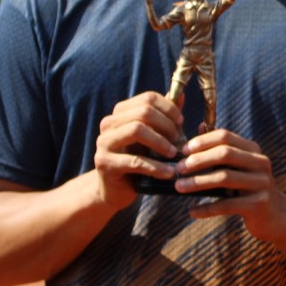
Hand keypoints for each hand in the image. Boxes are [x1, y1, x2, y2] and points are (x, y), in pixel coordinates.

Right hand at [92, 92, 184, 206]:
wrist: (116, 189)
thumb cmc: (137, 159)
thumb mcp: (153, 137)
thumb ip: (164, 117)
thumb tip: (181, 95)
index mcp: (120, 113)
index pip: (148, 98)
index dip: (169, 108)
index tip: (181, 122)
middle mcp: (109, 123)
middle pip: (143, 112)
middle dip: (166, 125)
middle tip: (179, 139)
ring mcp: (104, 142)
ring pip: (136, 130)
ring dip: (161, 142)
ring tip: (174, 154)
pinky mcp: (104, 163)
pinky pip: (135, 161)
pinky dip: (157, 167)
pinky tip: (169, 173)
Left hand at [175, 129, 285, 240]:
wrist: (276, 216)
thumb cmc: (250, 188)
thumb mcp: (241, 165)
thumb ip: (223, 148)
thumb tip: (200, 125)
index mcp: (253, 150)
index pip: (225, 136)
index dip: (202, 141)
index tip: (183, 151)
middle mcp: (260, 163)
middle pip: (225, 154)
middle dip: (198, 160)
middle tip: (178, 169)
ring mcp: (261, 183)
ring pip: (224, 178)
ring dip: (197, 182)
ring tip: (179, 187)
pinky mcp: (258, 204)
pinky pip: (227, 205)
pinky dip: (207, 208)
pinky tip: (192, 211)